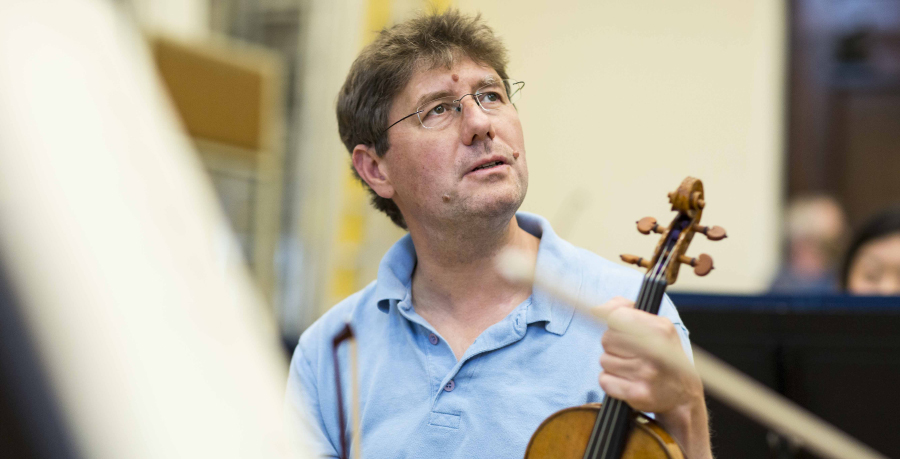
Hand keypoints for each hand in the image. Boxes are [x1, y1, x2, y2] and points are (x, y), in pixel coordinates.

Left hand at [596, 297, 711, 458]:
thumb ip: (626, 308)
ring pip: (604, 360)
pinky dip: (611, 381)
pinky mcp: (637, 394)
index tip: (621, 330)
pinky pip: (604, 380)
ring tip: (631, 368)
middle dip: (613, 345)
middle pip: (607, 339)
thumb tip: (597, 309)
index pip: (617, 317)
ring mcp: (646, 374)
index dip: (615, 324)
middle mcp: (654, 351)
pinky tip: (627, 381)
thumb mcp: (657, 325)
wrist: (683, 394)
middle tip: (630, 352)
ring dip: (612, 364)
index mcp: (660, 330)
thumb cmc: (665, 356)